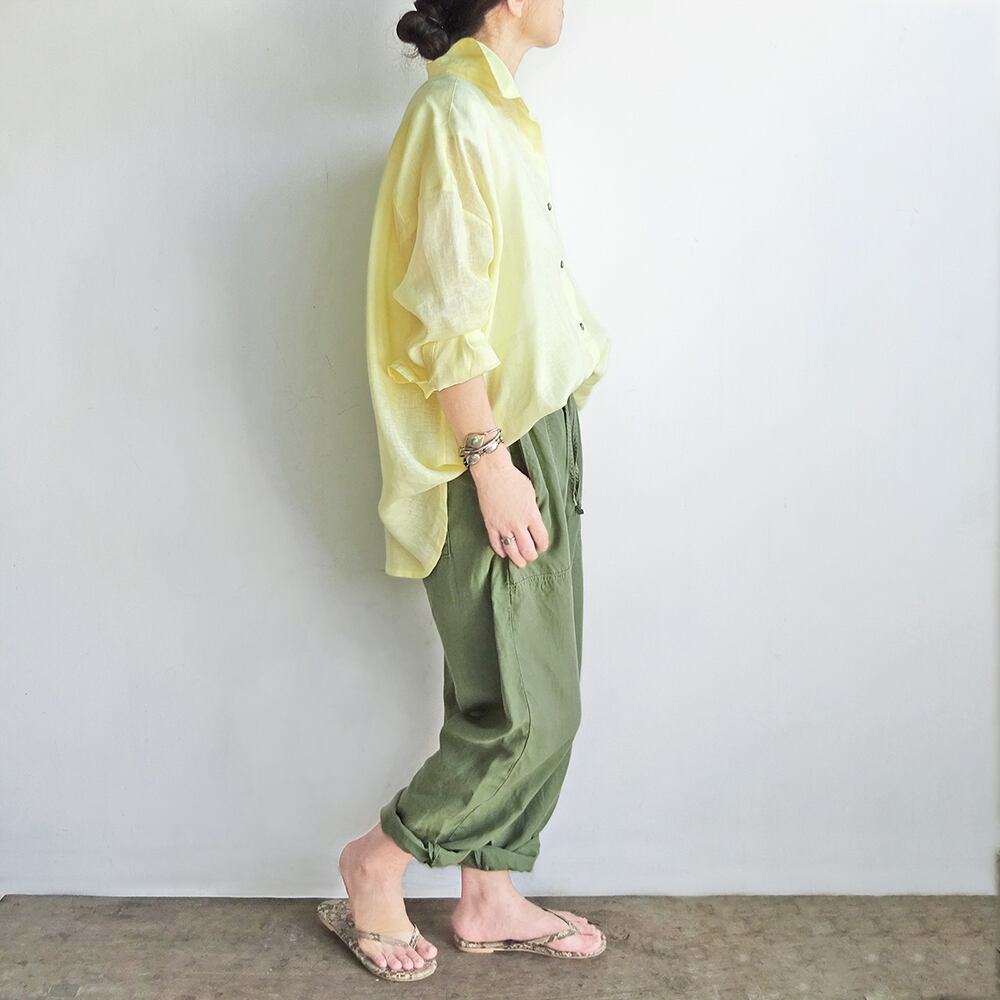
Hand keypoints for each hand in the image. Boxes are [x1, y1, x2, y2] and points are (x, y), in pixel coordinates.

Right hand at [469, 447, 549, 567]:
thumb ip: (533, 510)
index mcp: (531, 515)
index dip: (543, 545)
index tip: (542, 547)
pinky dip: (500, 550)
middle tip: (532, 556)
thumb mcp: (531, 493)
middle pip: (527, 549)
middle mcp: (518, 523)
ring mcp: (503, 525)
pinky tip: (504, 553)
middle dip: (531, 555)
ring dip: (517, 559)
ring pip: (512, 550)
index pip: (541, 538)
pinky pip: (495, 543)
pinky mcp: (490, 524)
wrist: (493, 473)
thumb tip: (534, 521)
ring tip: (520, 562)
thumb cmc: (514, 479)